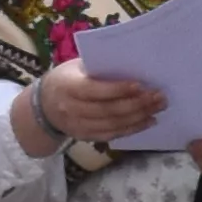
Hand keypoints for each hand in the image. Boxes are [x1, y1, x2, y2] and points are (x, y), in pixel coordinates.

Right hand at [31, 58, 168, 151]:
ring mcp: (78, 126)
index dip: (118, 89)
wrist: (42, 105)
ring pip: (112, 125)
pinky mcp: (85, 137)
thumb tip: (132, 64)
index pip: (95, 90)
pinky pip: (111, 135)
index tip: (140, 85)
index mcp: (68, 86)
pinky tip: (147, 121)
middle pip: (108, 110)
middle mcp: (71, 109)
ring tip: (158, 108)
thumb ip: (98, 67)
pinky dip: (132, 129)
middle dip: (137, 104)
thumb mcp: (75, 67)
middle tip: (159, 97)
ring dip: (139, 117)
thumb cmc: (65, 78)